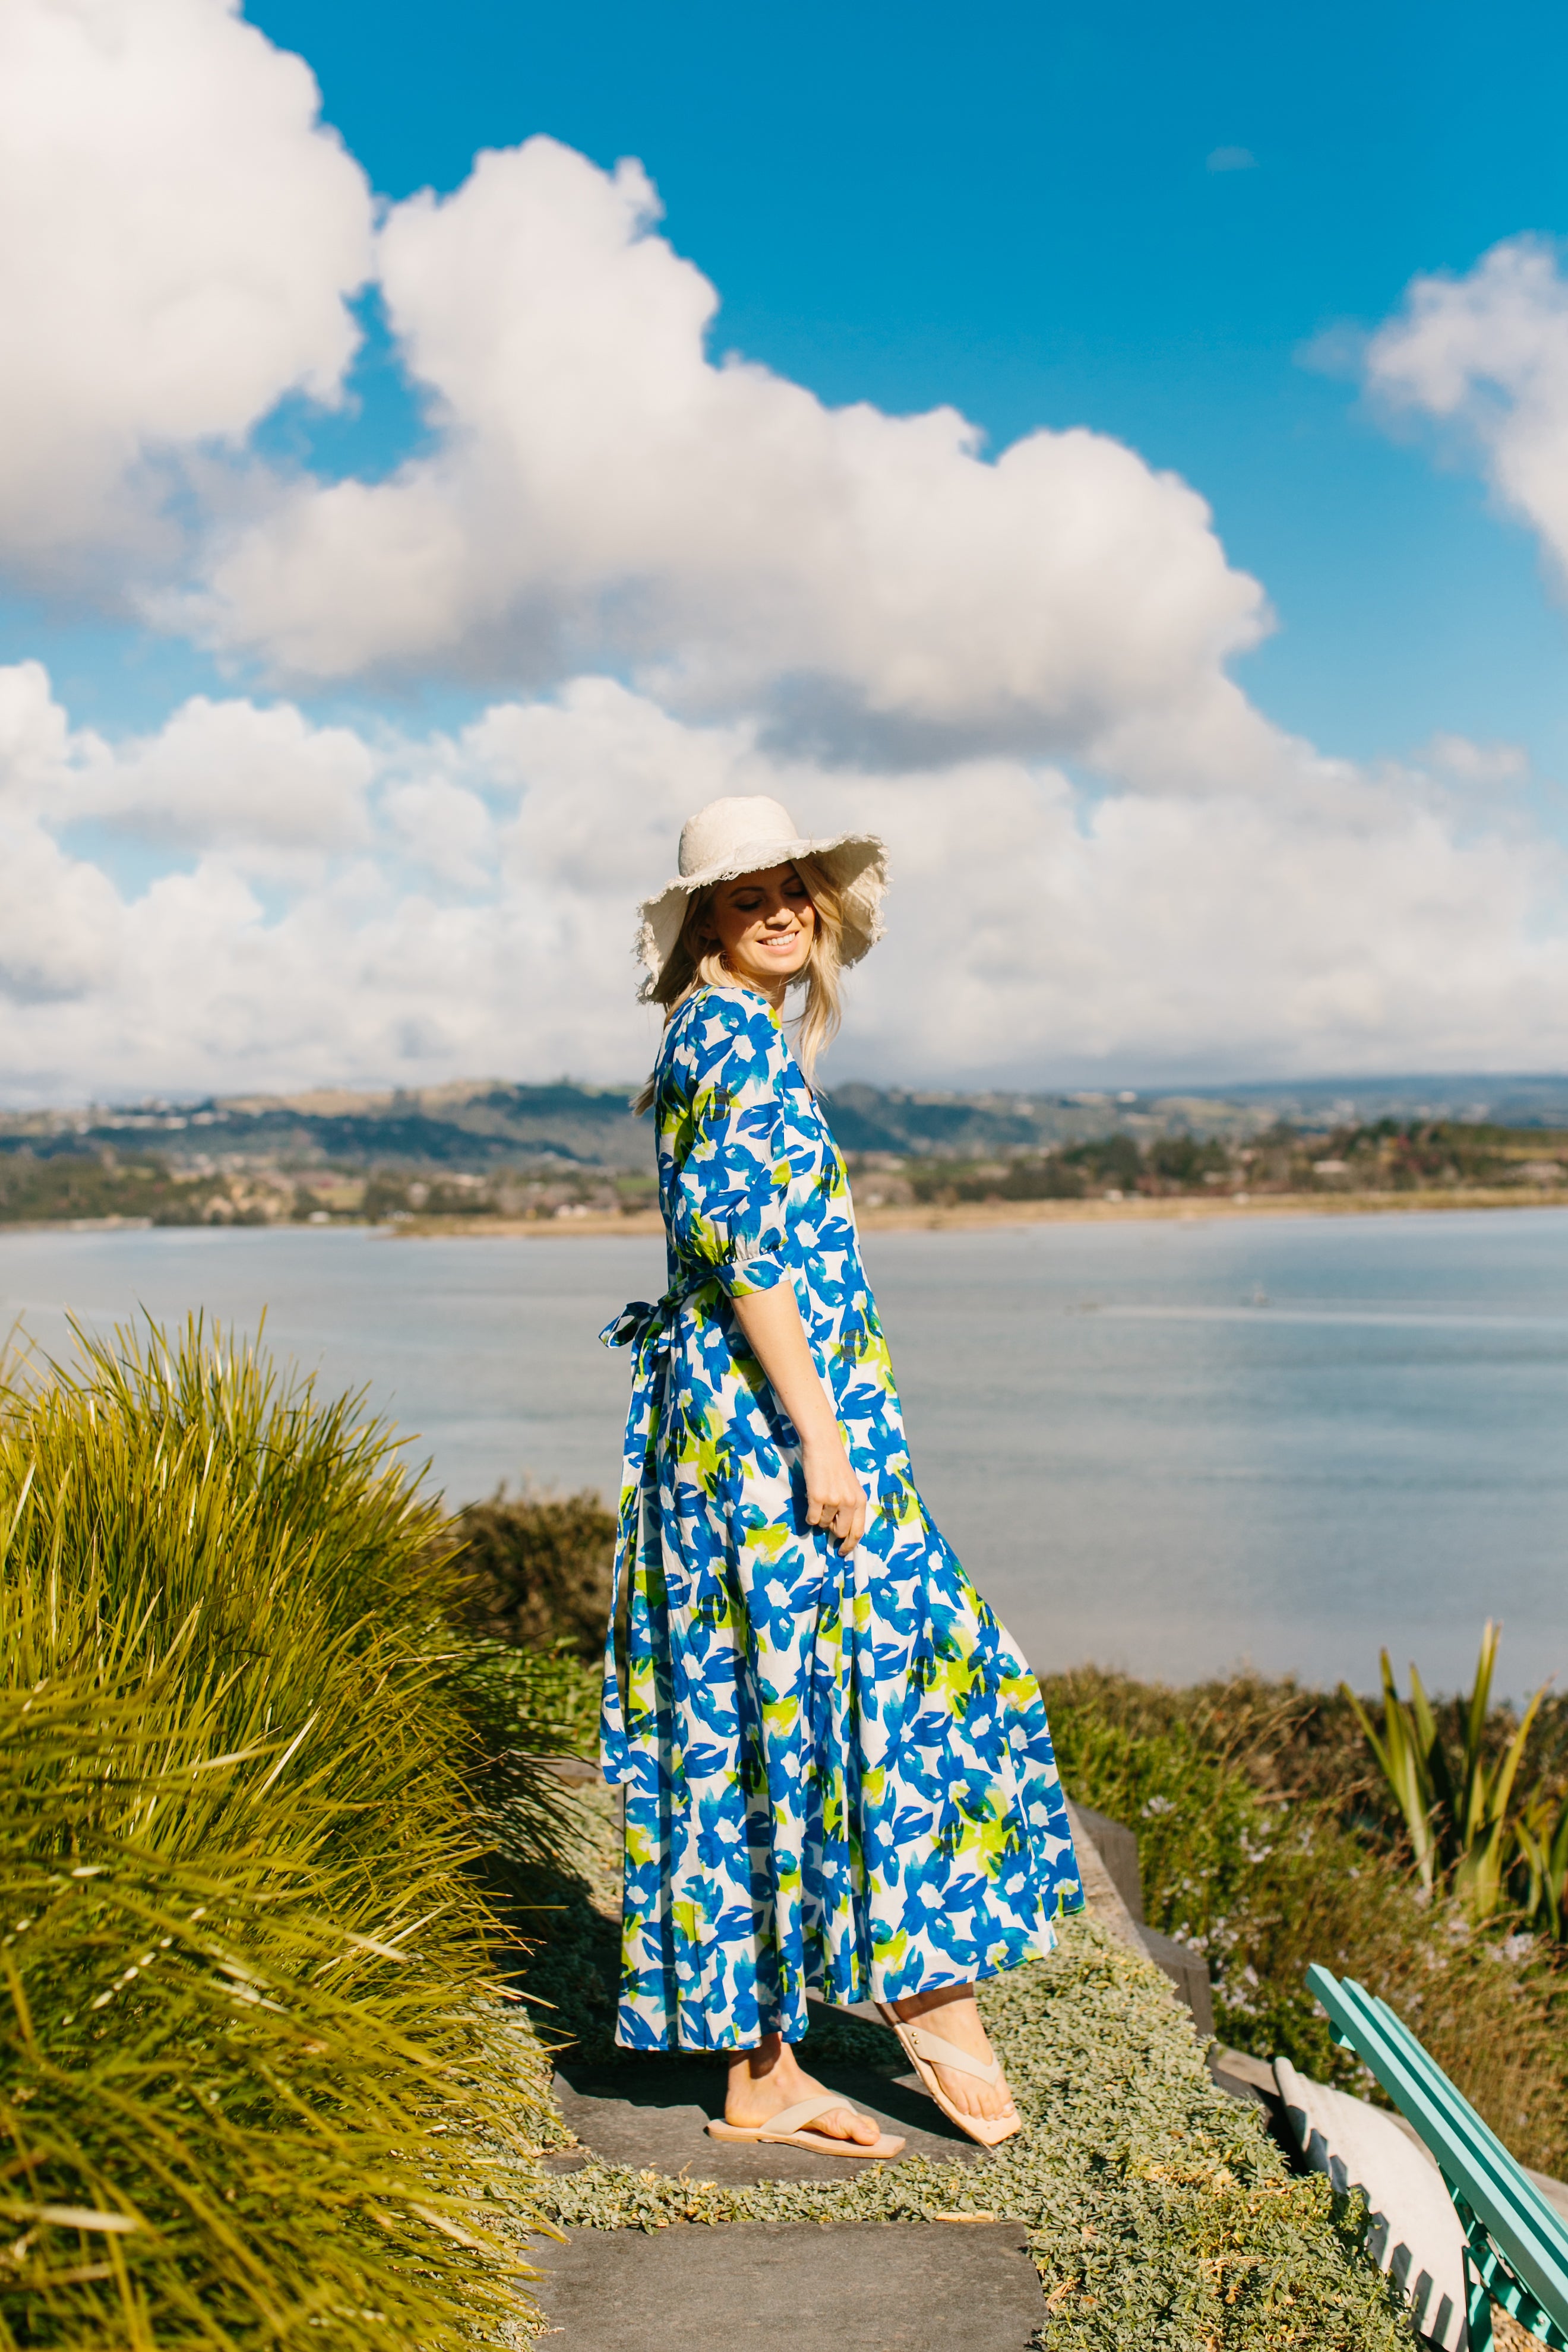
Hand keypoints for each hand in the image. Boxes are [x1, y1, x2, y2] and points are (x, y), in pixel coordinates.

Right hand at [801, 1431, 867, 1556]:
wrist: (824, 1446)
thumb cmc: (836, 1466)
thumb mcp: (851, 1487)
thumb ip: (850, 1506)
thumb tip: (841, 1531)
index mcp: (860, 1500)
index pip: (858, 1531)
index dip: (850, 1545)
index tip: (842, 1551)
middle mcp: (850, 1502)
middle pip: (840, 1532)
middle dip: (831, 1528)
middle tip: (826, 1515)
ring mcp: (834, 1500)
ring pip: (823, 1525)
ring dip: (819, 1517)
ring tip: (820, 1499)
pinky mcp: (817, 1498)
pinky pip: (811, 1519)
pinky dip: (809, 1515)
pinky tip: (812, 1499)